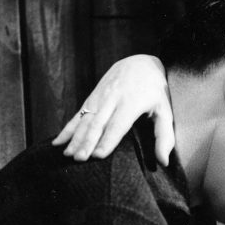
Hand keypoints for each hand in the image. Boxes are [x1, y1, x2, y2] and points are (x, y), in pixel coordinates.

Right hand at [52, 55, 174, 164]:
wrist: (141, 63)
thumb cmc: (156, 92)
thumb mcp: (165, 111)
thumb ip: (164, 136)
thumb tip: (164, 162)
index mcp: (132, 101)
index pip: (118, 124)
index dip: (107, 140)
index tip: (98, 155)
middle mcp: (113, 97)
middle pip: (98, 122)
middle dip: (87, 141)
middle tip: (79, 159)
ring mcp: (100, 95)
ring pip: (85, 118)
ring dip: (75, 137)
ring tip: (67, 154)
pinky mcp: (93, 96)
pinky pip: (78, 113)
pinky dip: (68, 128)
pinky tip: (59, 141)